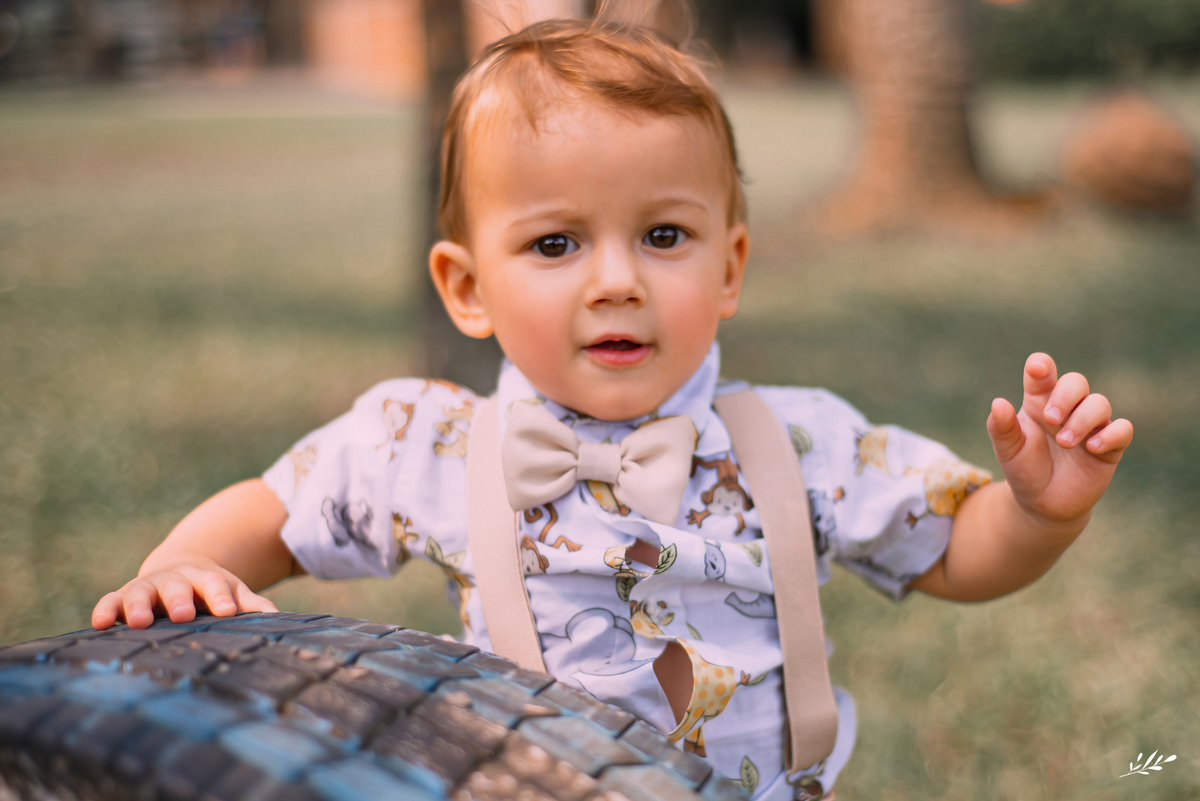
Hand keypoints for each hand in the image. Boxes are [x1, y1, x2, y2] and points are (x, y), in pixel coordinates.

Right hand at [91, 558, 277, 629]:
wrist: (180, 567)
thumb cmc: (211, 590)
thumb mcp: (232, 592)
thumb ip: (252, 604)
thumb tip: (278, 619)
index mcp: (206, 578)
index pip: (215, 585)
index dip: (220, 597)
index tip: (228, 611)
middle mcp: (175, 580)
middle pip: (176, 587)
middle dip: (179, 600)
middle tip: (183, 615)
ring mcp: (147, 587)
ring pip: (140, 593)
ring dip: (138, 606)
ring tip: (139, 622)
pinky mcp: (122, 596)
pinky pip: (110, 601)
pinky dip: (104, 610)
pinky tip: (99, 623)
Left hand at [986, 353, 1132, 528]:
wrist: (1043, 504)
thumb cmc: (1024, 469)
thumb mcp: (1007, 450)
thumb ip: (1001, 428)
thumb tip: (998, 403)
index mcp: (1039, 403)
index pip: (1043, 374)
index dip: (1041, 366)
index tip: (1037, 369)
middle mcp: (1068, 409)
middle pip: (1076, 382)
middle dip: (1065, 396)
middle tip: (1050, 420)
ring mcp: (1091, 426)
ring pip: (1100, 403)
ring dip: (1082, 420)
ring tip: (1065, 442)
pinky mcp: (1110, 447)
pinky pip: (1123, 429)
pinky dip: (1112, 434)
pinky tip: (1093, 447)